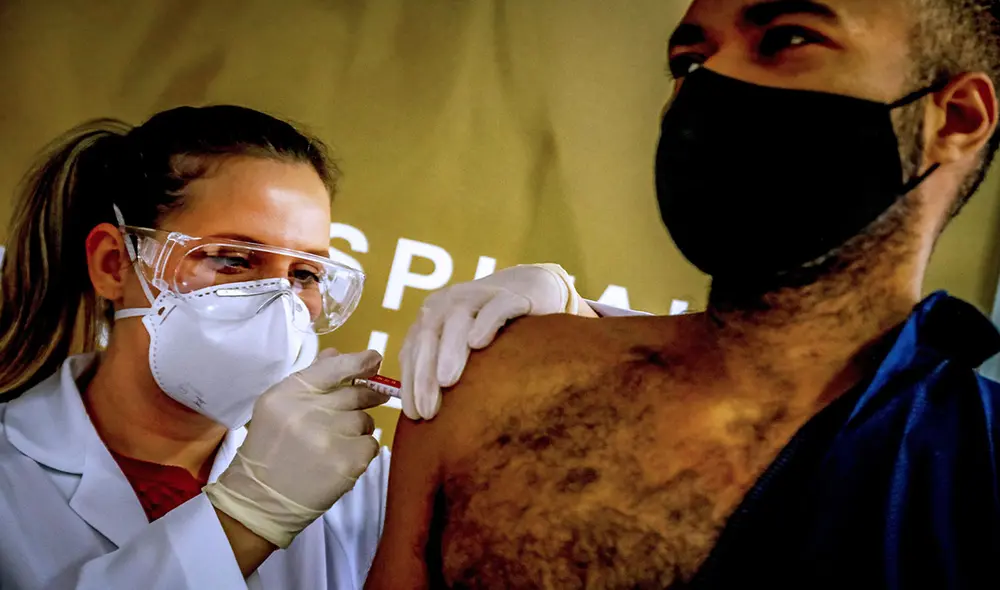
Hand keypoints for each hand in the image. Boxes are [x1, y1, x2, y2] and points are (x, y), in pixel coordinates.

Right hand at [204, 349, 389, 548]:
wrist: (260, 499)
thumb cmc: (270, 448)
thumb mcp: (279, 406)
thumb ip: (311, 378)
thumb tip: (338, 353)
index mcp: (289, 393)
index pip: (334, 367)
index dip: (360, 361)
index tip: (374, 360)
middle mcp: (310, 411)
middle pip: (357, 393)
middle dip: (366, 397)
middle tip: (364, 405)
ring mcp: (330, 438)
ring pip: (366, 420)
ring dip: (358, 429)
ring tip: (335, 443)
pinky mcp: (347, 462)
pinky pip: (371, 445)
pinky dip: (361, 452)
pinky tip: (339, 460)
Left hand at [398, 263, 587, 419]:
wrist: (534, 292)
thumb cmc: (494, 332)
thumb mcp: (464, 349)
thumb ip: (445, 372)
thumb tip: (428, 419)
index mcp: (432, 317)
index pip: (413, 349)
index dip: (410, 381)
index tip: (414, 415)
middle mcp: (449, 303)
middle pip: (429, 336)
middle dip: (425, 374)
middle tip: (427, 409)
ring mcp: (479, 295)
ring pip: (457, 320)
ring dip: (449, 350)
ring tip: (446, 381)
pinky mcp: (510, 295)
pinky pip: (494, 308)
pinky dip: (484, 323)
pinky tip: (478, 343)